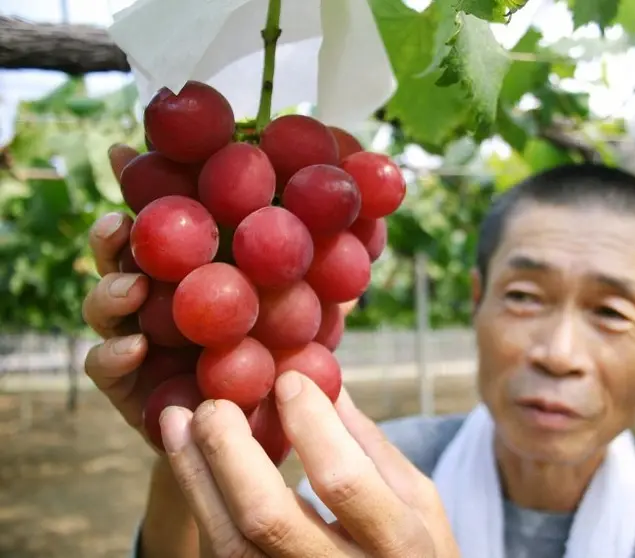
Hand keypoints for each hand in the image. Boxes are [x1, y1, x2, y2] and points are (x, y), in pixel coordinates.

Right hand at [81, 144, 360, 445]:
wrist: (270, 429)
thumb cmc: (290, 353)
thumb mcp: (314, 298)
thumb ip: (327, 254)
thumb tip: (367, 195)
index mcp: (195, 265)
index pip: (164, 220)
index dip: (144, 185)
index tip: (130, 151)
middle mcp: (160, 294)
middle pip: (122, 255)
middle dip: (115, 237)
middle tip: (122, 223)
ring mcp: (139, 336)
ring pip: (106, 305)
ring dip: (110, 291)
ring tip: (133, 288)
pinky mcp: (128, 386)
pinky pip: (105, 366)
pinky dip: (113, 354)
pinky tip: (136, 348)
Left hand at [160, 371, 459, 557]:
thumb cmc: (415, 551)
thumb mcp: (417, 499)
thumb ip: (370, 444)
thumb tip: (323, 380)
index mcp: (396, 544)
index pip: (343, 481)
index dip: (310, 425)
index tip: (287, 379)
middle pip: (267, 519)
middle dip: (231, 451)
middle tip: (213, 403)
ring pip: (229, 544)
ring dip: (196, 475)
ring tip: (177, 422)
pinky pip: (221, 554)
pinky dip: (200, 503)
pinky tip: (190, 461)